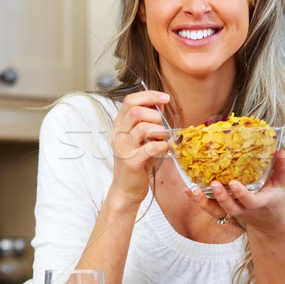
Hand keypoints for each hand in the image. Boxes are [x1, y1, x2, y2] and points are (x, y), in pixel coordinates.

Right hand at [109, 90, 169, 205]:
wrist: (127, 187)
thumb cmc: (138, 160)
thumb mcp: (142, 137)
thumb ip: (149, 120)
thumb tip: (160, 103)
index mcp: (120, 124)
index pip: (131, 100)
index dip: (150, 96)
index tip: (166, 98)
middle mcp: (118, 134)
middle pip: (136, 111)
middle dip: (156, 116)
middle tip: (162, 128)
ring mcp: (123, 148)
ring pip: (144, 127)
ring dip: (160, 132)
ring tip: (163, 140)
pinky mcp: (131, 162)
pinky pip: (151, 147)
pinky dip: (163, 146)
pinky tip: (165, 149)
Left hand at [190, 150, 284, 235]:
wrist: (269, 223)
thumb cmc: (275, 200)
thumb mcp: (282, 186)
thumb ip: (281, 169)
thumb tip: (280, 151)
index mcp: (259, 203)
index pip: (249, 201)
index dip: (241, 194)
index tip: (233, 183)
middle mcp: (243, 209)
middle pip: (229, 208)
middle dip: (220, 198)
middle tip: (213, 184)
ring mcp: (232, 211)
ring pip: (216, 211)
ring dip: (203, 202)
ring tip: (193, 190)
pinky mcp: (224, 210)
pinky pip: (209, 207)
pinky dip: (198, 200)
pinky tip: (187, 189)